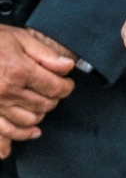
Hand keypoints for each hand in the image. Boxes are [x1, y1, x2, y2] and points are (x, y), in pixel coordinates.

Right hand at [0, 24, 75, 152]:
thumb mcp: (20, 38)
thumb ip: (46, 54)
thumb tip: (67, 65)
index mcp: (20, 71)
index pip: (55, 88)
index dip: (66, 87)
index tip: (67, 84)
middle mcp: (8, 92)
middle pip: (44, 106)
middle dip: (53, 99)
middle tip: (53, 91)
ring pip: (28, 122)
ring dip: (39, 116)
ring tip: (40, 107)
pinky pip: (3, 135)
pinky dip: (16, 138)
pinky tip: (27, 133)